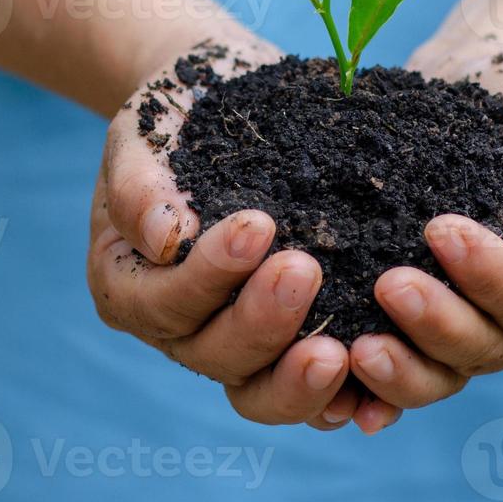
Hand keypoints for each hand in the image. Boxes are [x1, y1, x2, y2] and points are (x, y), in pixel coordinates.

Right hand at [86, 29, 361, 429]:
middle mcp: (178, 329)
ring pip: (259, 391)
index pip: (163, 303)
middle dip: (260, 321)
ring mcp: (233, 343)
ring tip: (343, 349)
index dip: (208, 276)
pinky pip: (311, 391)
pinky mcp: (288, 344)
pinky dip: (340, 395)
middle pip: (213, 355)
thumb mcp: (142, 134)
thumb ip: (139, 184)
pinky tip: (372, 383)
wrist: (225, 106)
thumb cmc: (175, 118)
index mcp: (130, 286)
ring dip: (298, 379)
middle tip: (305, 269)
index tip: (259, 225)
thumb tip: (164, 238)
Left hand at [344, 40, 502, 419]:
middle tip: (388, 284)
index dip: (493, 279)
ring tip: (354, 345)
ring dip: (399, 369)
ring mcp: (463, 330)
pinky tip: (332, 385)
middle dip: (437, 324)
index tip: (441, 227)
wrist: (467, 88)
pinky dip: (365, 388)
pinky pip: (393, 369)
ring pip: (438, 375)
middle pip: (485, 349)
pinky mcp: (411, 327)